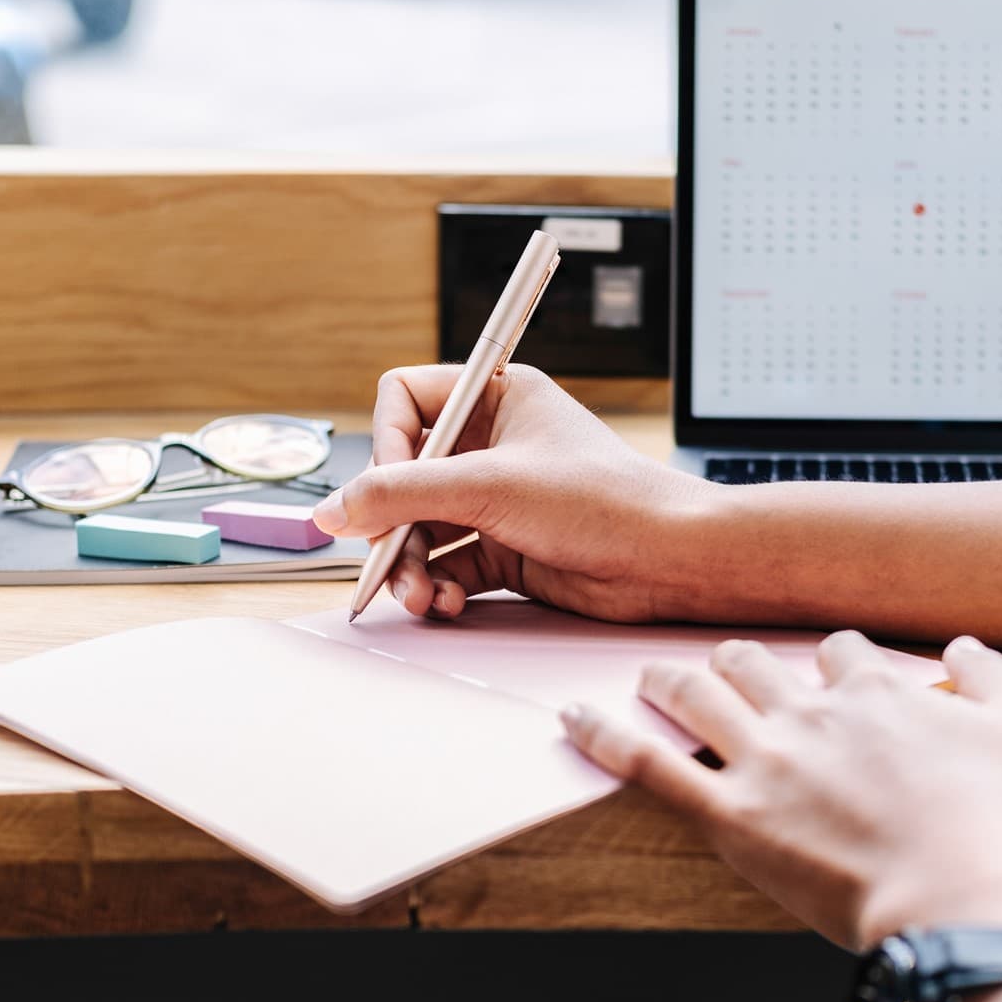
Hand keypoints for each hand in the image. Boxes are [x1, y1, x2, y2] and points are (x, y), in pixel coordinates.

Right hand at [311, 365, 716, 622]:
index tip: (386, 488)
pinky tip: (449, 605)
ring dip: (411, 566)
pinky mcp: (508, 549)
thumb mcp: (490, 486)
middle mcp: (493, 444)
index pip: (404, 400)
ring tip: (422, 596)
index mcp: (497, 397)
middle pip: (404, 476)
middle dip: (392, 525)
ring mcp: (499, 499)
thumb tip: (331, 510)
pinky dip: (440, 587)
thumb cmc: (604, 500)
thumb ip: (402, 494)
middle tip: (390, 561)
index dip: (385, 445)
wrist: (669, 562)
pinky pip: (449, 566)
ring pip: (422, 528)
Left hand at [561, 634, 1001, 949]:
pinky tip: (572, 718)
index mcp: (876, 690)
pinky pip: (649, 765)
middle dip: (737, 661)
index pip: (835, 651)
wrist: (961, 903)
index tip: (829, 679)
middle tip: (727, 672)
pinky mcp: (730, 816)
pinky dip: (604, 736)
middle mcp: (811, 712)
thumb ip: (991, 677)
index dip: (829, 663)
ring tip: (649, 675)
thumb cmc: (998, 829)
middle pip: (752, 659)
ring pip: (696, 693)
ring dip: (669, 678)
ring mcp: (765, 761)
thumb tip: (964, 645)